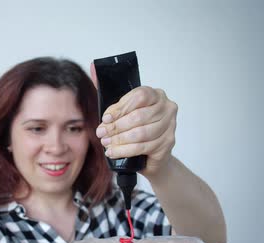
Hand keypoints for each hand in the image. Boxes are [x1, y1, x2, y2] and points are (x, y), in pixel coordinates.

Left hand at [90, 63, 177, 178]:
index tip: (106, 118)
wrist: (150, 154)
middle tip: (102, 133)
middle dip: (116, 127)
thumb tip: (93, 66)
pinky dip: (125, 151)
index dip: (120, 108)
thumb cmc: (135, 127)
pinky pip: (143, 147)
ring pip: (140, 133)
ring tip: (106, 143)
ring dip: (119, 140)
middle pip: (139, 116)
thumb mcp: (121, 109)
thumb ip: (108, 90)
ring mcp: (170, 126)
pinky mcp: (167, 143)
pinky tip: (114, 152)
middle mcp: (167, 107)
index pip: (139, 96)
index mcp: (155, 94)